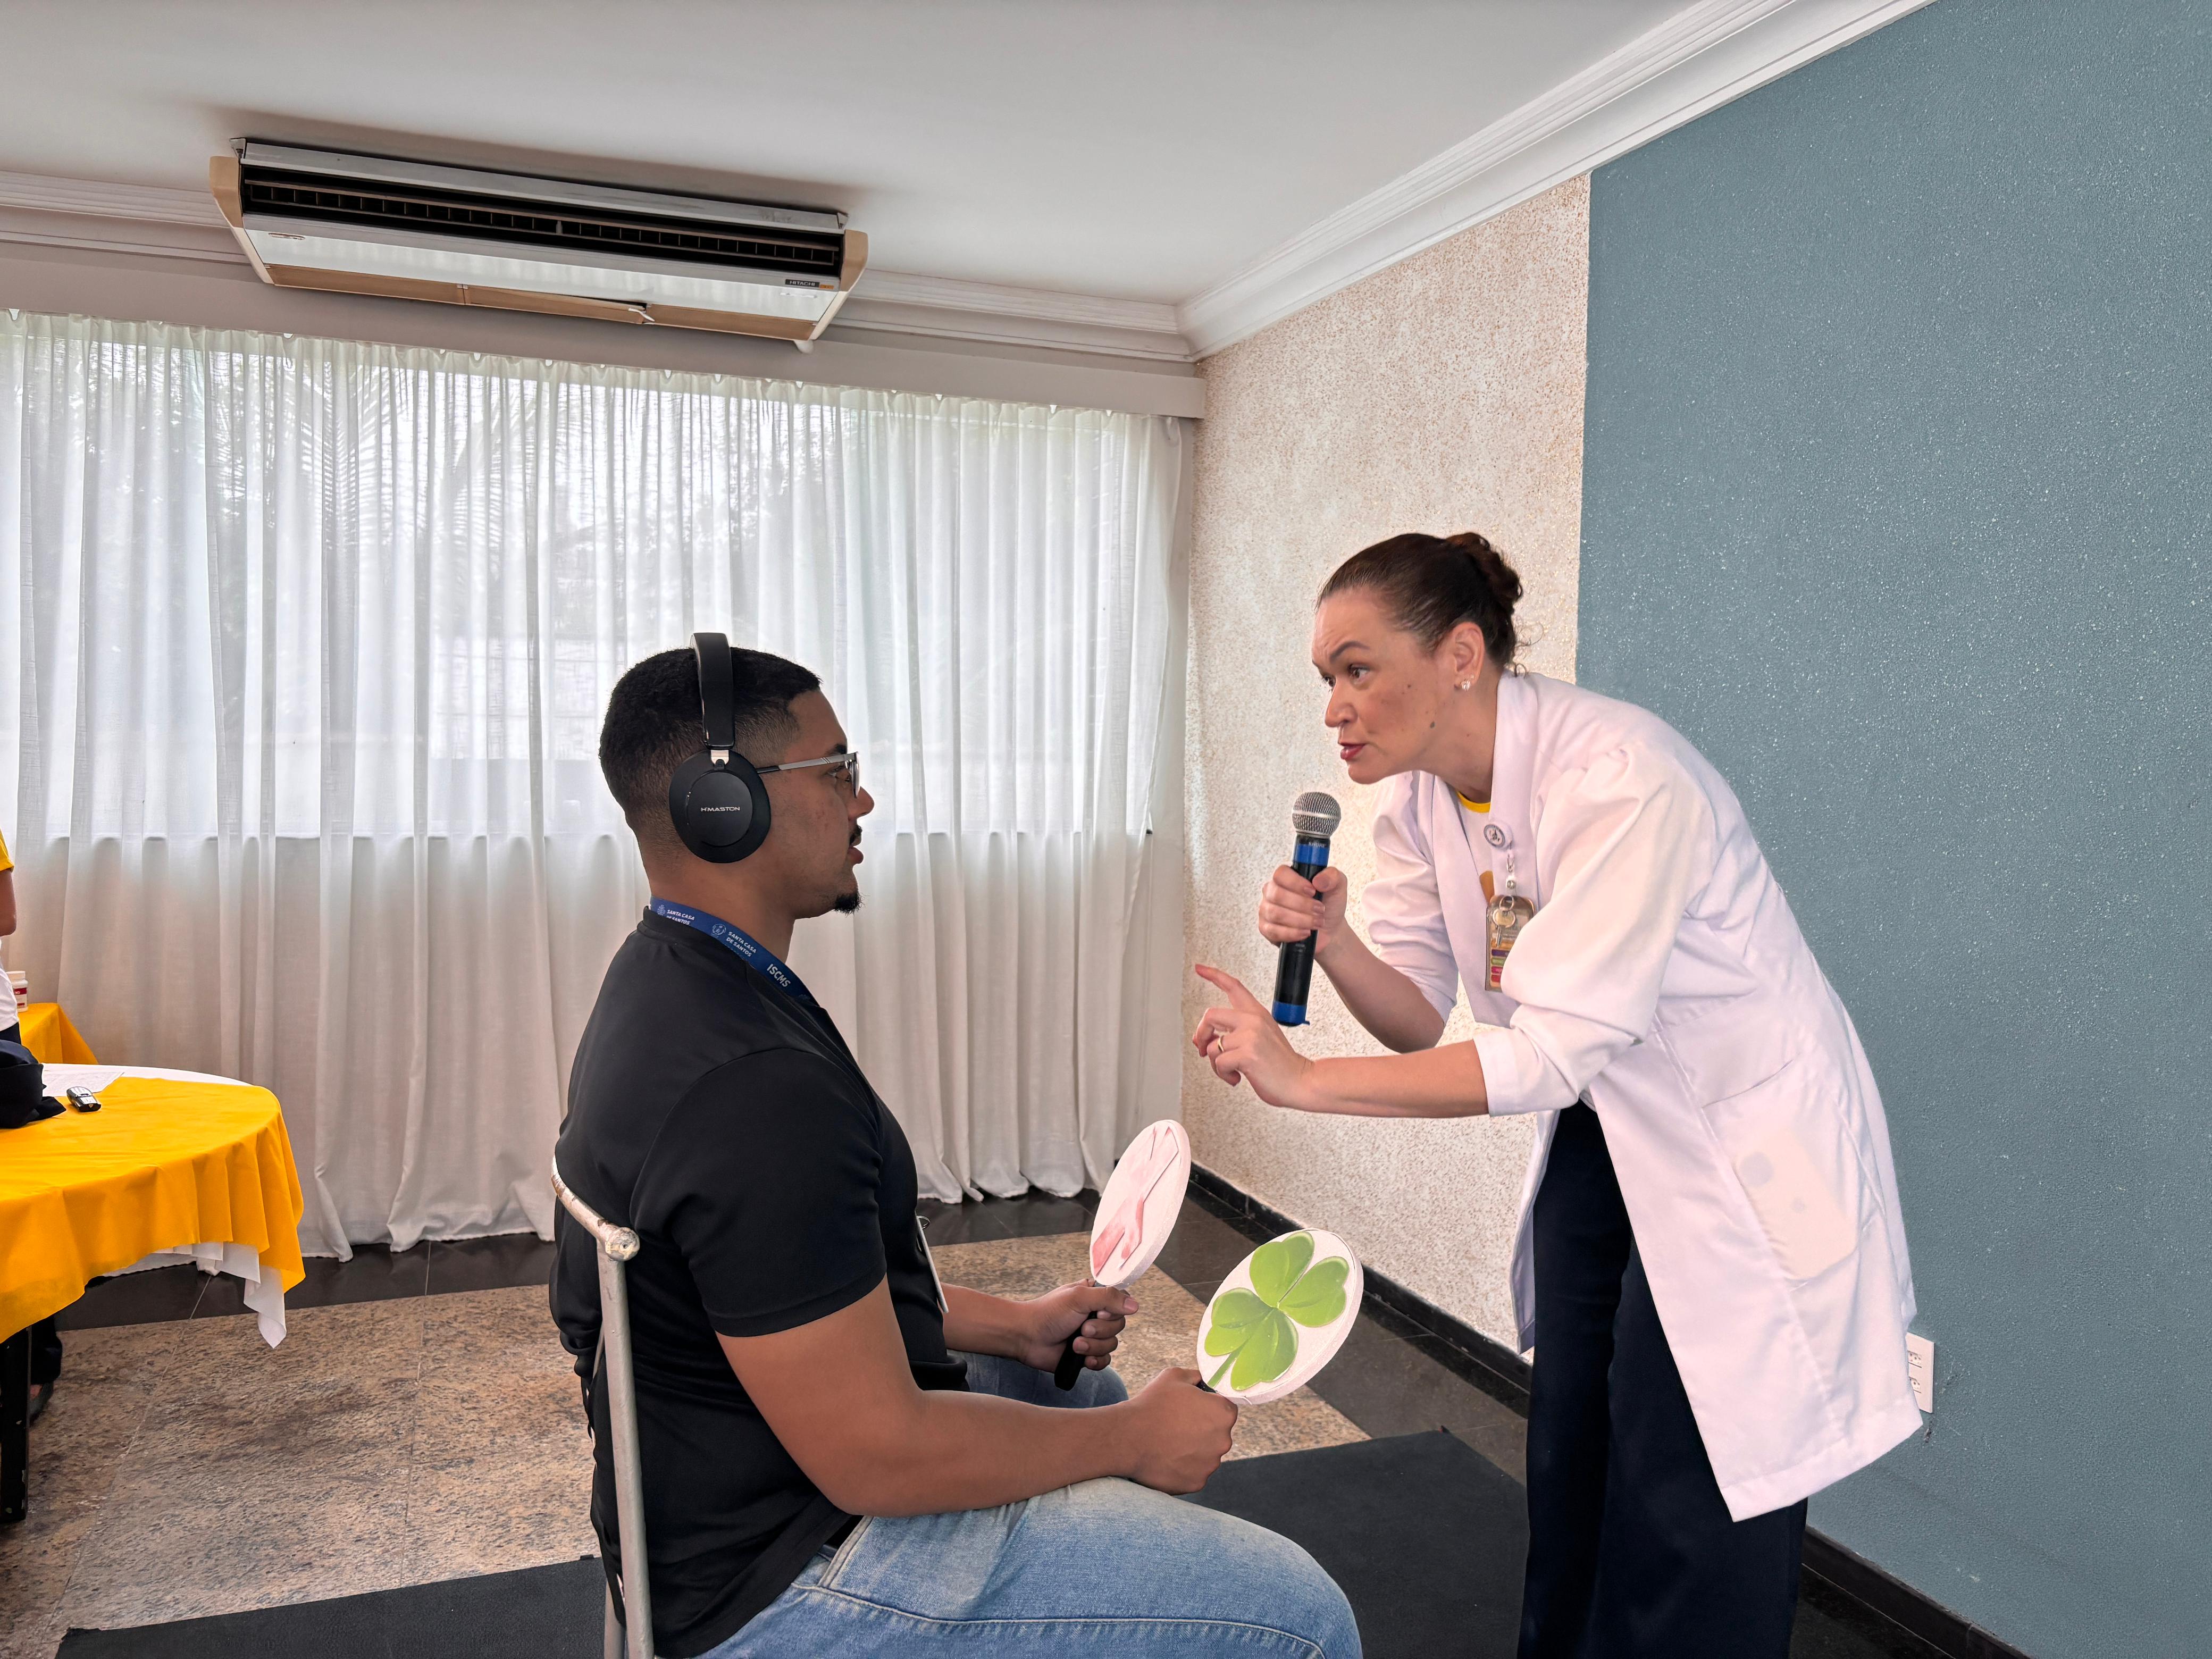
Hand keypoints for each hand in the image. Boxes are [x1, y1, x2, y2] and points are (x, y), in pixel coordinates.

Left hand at [1017, 1281, 1133, 1372]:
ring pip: (1112, 1345)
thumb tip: (1135, 1305)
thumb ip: (1108, 1297)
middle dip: (1101, 1331)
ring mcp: (1092, 1336)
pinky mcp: (1086, 1355)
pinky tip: (1083, 1359)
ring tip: (1074, 1344)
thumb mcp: (1079, 1297)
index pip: (1122, 1301)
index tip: (1099, 1312)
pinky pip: (1105, 1361)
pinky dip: (1095, 1361)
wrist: (1027, 1338)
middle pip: (1119, 1325)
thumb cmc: (1048, 1313)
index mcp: (1095, 1296)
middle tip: (1082, 1328)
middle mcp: (1096, 1315)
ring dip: (1093, 1346)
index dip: (1114, 1310)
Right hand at [1121, 1367, 1237, 1493]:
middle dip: (1202, 1429)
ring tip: (1168, 1441)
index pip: (1226, 1409)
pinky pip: (1194, 1472)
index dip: (1209, 1407)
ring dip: (1193, 1449)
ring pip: (1206, 1454)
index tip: (1192, 1409)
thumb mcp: (1175, 1376)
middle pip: (1217, 1433)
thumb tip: (1202, 1382)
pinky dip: (1183, 1466)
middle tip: (1177, 1425)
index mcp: (1224, 1413)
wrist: (1128, 1438)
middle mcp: (1224, 1441)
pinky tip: (1166, 1457)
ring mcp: (1211, 1464)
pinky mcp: (1197, 1482)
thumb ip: (1197, 1377)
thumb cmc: (1152, 1404)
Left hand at [1191, 965, 1317, 1109]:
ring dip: (1216, 1064)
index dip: (1214, 975)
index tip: (1199, 968)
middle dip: (1201, 1034)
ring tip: (1232, 1071)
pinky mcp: (1247, 1054)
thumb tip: (1208, 1039)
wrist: (1300, 1081)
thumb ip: (1238, 1032)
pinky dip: (1224, 1074)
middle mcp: (1253, 1020)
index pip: (1233, 986)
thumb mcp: (1261, 1038)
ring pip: (1213, 1046)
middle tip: (1203, 1049)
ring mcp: (1250, 1036)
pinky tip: (1237, 1077)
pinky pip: (1219, 1063)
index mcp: (1257, 1013)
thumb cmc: (1280, 1065)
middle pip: (1211, 1014)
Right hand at [1257, 863, 1347, 958]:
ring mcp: (1266, 910)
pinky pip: (1273, 931)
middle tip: (1319, 910)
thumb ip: (1332, 876)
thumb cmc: (1329, 905)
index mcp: (1286, 878)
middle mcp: (1272, 892)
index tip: (1312, 891)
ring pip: (1275, 914)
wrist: (1329, 929)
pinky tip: (1305, 933)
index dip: (1295, 883)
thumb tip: (1318, 880)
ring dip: (1300, 920)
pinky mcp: (1266, 929)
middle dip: (1302, 905)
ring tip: (1316, 923)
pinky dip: (1292, 933)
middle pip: (1277, 895)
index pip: (1280, 874)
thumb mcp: (1338, 887)